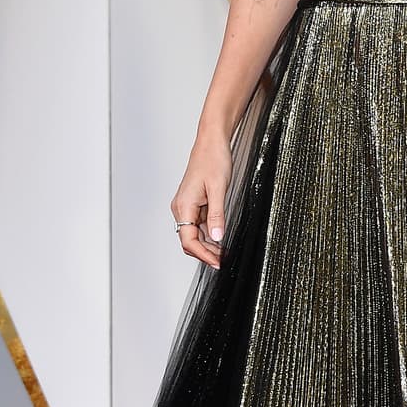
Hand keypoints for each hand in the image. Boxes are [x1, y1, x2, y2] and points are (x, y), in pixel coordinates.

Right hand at [171, 132, 231, 270]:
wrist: (212, 143)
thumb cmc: (214, 160)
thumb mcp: (219, 189)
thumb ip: (217, 216)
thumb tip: (217, 238)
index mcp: (183, 206)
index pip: (188, 240)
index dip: (203, 254)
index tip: (217, 262)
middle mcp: (181, 208)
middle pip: (189, 240)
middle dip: (205, 253)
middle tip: (224, 260)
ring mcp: (186, 206)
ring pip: (194, 234)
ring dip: (208, 245)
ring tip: (225, 252)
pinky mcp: (194, 204)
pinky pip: (198, 225)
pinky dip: (209, 234)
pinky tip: (221, 239)